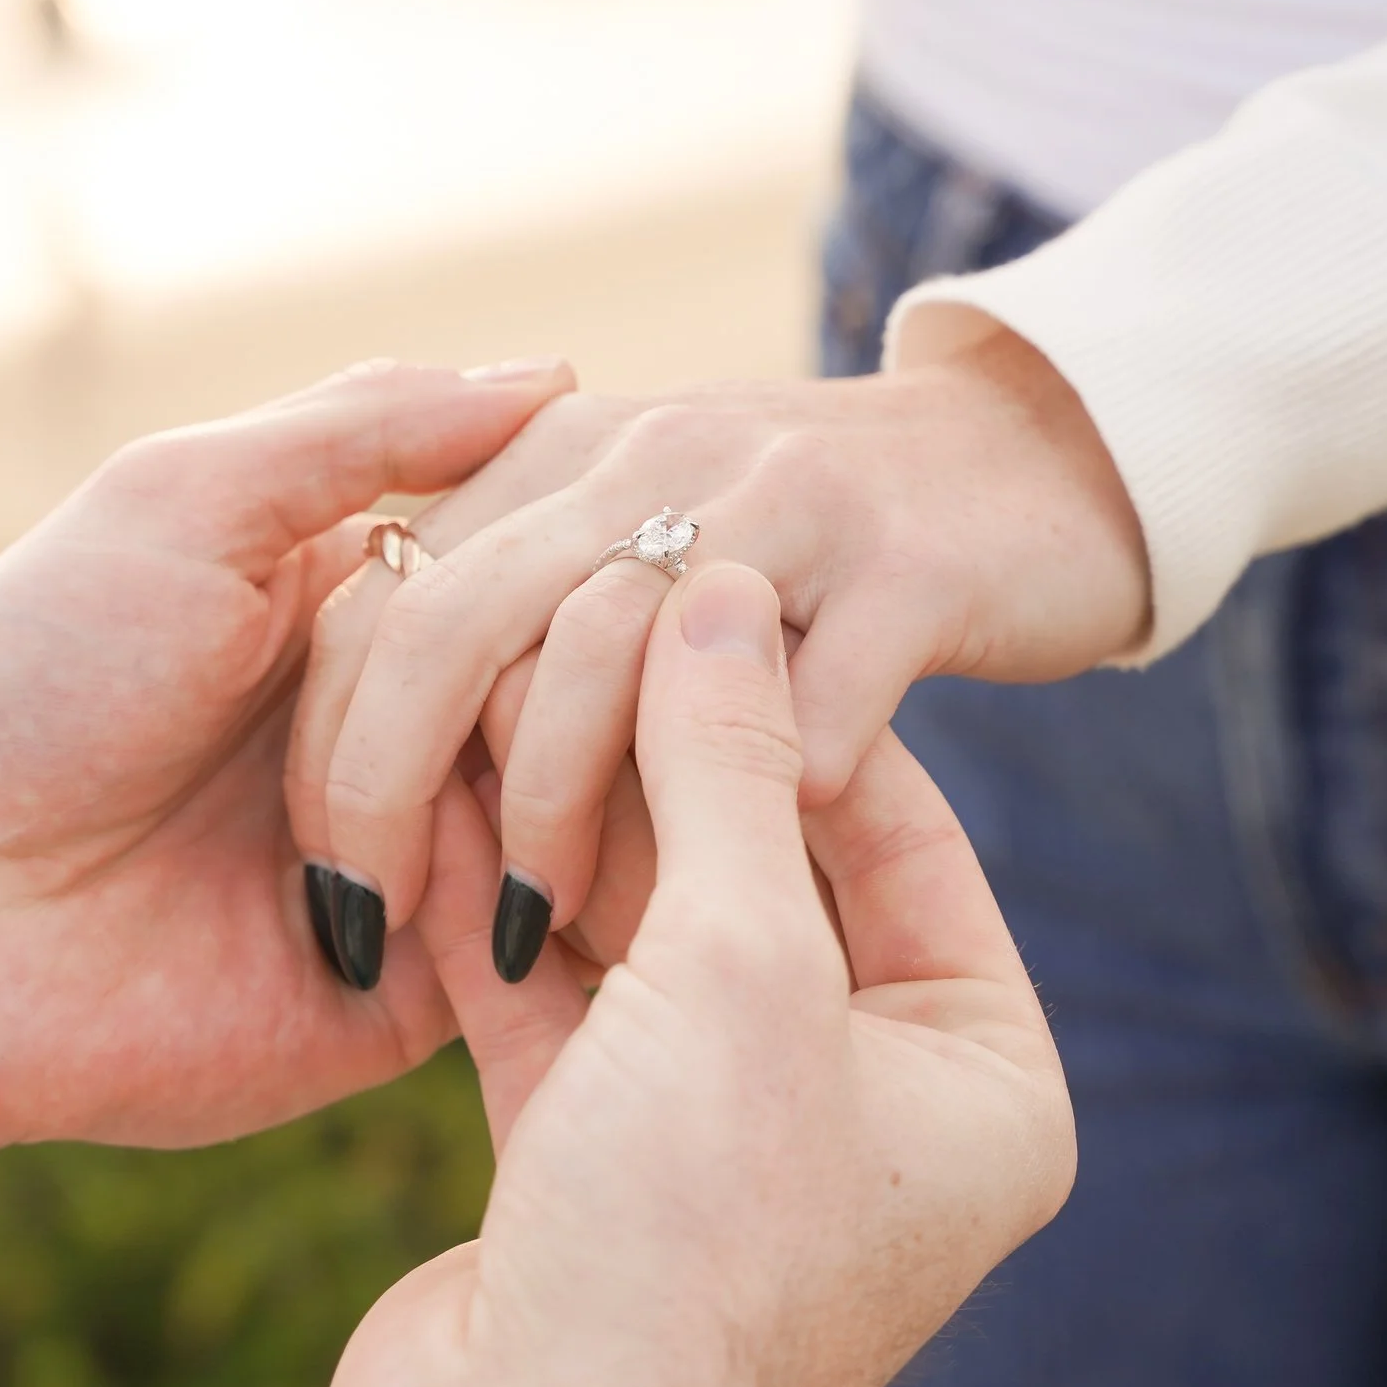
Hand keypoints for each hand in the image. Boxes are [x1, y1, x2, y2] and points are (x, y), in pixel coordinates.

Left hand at [0, 358, 573, 1203]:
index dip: (553, 534)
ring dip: (498, 788)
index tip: (541, 554)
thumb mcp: (179, 505)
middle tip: (333, 731)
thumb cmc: (26, 693)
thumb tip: (559, 375)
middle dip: (500, 679)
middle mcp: (415, 714)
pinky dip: (506, 899)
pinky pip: (544, 931)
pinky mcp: (428, 987)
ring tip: (365, 834)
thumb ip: (361, 429)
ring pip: (579, 788)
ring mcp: (430, 850)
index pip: (537, 539)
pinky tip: (431, 897)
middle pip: (569, 661)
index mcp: (359, 596)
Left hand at [287, 330, 1145, 987]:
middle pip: (470, 628)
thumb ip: (491, 566)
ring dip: (576, 822)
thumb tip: (366, 662)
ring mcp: (783, 502)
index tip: (341, 887)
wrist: (1045, 450)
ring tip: (567, 937)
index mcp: (553, 451)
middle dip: (406, 795)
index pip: (390, 597)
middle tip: (394, 927)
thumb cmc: (811, 525)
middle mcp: (647, 457)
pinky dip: (769, 808)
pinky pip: (817, 709)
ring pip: (622, 668)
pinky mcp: (913, 565)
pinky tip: (755, 895)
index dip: (341, 748)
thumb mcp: (624, 509)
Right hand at [331, 565, 1076, 1386]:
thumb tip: (722, 588)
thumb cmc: (689, 1236)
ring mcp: (722, 1138)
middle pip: (767, 874)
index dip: (801, 705)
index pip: (901, 831)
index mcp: (976, 1078)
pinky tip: (442, 801)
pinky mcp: (590, 1165)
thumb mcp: (740, 970)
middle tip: (590, 628)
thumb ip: (733, 770)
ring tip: (498, 689)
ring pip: (647, 932)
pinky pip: (553, 998)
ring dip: (568, 820)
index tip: (710, 595)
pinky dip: (497, 908)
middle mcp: (864, 1106)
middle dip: (667, 760)